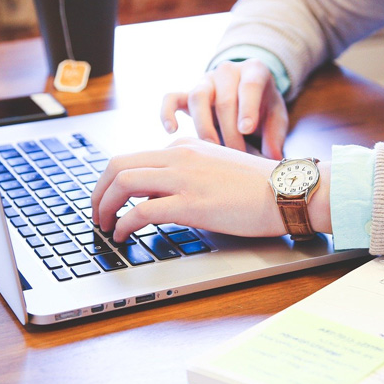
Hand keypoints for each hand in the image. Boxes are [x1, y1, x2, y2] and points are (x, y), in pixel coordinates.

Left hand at [91, 137, 284, 241]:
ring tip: (104, 225)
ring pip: (123, 183)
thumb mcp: (217, 168)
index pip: (135, 158)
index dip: (114, 182)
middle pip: (118, 165)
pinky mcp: (191, 203)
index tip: (110, 199)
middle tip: (96, 212)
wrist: (287, 190)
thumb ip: (187, 175)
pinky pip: (141, 211)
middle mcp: (179, 156)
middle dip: (98, 191)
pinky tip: (123, 236)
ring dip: (104, 206)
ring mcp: (184, 178)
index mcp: (185, 147)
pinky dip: (123, 224)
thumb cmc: (260, 186)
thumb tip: (159, 196)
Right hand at [161, 59, 288, 159]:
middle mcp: (228, 71)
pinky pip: (171, 98)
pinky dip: (167, 112)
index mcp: (254, 71)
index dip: (247, 108)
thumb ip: (276, 135)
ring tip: (212, 149)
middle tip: (237, 155)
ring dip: (204, 126)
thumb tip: (273, 158)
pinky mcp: (188, 93)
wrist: (247, 93)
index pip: (249, 86)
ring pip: (198, 97)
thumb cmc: (264, 107)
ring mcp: (206, 81)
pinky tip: (172, 130)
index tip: (246, 129)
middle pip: (224, 99)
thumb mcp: (277, 117)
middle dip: (230, 131)